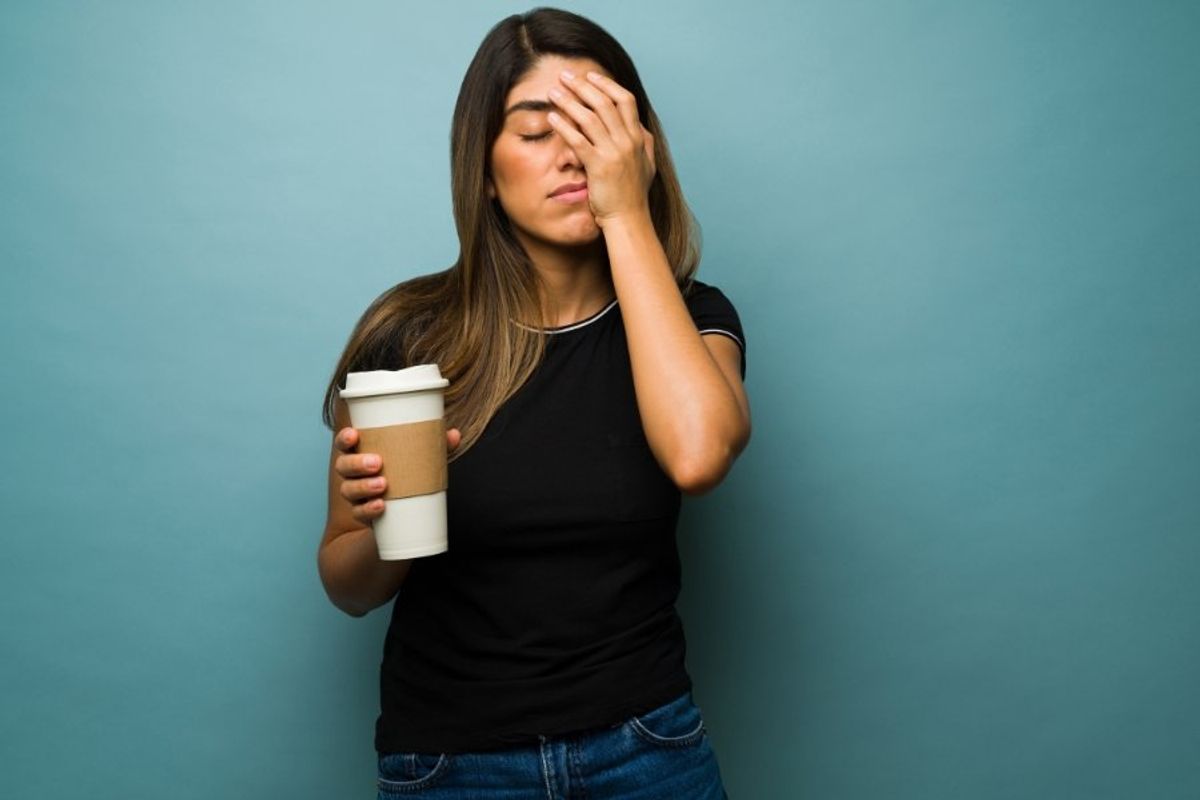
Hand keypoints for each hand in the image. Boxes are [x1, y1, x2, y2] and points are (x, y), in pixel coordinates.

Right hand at [334, 425, 460, 526]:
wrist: (400, 516)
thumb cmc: (406, 476)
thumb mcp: (419, 461)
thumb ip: (434, 447)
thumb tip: (454, 434)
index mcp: (361, 453)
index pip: (345, 443)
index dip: (344, 438)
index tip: (354, 435)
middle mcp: (353, 474)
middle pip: (343, 466)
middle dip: (357, 463)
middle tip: (377, 463)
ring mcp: (356, 496)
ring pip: (348, 490)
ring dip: (363, 486)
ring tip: (382, 485)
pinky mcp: (364, 514)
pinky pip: (360, 512)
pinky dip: (368, 510)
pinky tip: (381, 506)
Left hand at [547, 69, 655, 227]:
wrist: (629, 219)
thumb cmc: (634, 195)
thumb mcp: (647, 165)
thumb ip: (643, 143)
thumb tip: (639, 126)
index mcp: (637, 138)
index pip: (625, 100)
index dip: (607, 84)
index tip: (591, 75)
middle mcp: (627, 141)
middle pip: (604, 103)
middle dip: (582, 86)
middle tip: (564, 76)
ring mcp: (614, 153)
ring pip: (590, 118)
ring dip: (569, 101)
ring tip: (553, 92)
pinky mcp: (599, 167)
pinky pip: (579, 140)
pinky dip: (564, 126)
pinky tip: (552, 118)